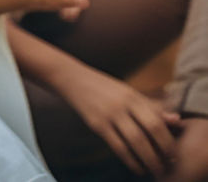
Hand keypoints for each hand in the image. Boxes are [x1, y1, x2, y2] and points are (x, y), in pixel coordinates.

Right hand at [55, 64, 178, 176]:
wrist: (71, 78)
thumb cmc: (103, 87)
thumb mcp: (127, 92)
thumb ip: (150, 106)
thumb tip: (175, 120)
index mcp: (133, 95)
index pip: (158, 119)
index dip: (168, 139)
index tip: (173, 153)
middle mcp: (123, 103)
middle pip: (150, 129)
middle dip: (162, 150)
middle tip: (168, 164)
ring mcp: (109, 113)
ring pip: (135, 140)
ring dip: (148, 159)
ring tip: (154, 169)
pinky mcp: (96, 123)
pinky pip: (117, 145)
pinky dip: (129, 159)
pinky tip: (135, 166)